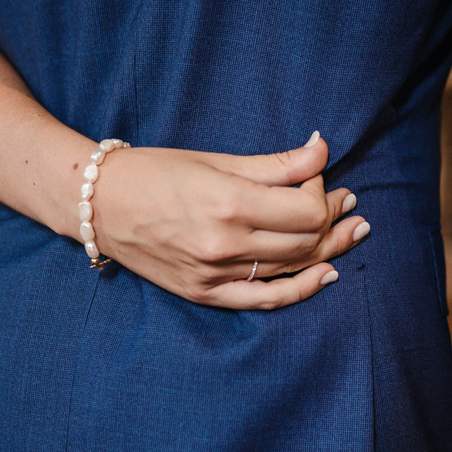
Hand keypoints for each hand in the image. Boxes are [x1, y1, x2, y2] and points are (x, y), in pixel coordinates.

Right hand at [85, 131, 368, 309]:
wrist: (99, 204)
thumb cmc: (155, 171)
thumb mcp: (216, 158)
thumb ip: (275, 164)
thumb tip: (322, 151)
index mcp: (229, 204)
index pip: (306, 211)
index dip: (323, 194)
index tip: (318, 177)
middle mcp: (224, 245)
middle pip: (305, 242)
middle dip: (333, 220)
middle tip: (350, 203)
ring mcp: (214, 275)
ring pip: (291, 269)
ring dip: (328, 250)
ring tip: (352, 232)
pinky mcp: (204, 293)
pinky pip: (263, 300)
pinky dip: (298, 290)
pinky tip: (326, 275)